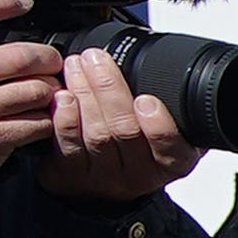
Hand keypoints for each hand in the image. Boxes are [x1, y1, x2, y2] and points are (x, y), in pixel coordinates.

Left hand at [33, 47, 195, 205]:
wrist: (107, 176)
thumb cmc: (142, 139)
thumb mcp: (174, 125)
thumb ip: (174, 105)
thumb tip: (168, 63)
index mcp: (174, 161)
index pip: (171, 148)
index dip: (158, 125)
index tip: (146, 100)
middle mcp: (141, 176)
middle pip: (126, 132)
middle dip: (109, 90)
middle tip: (96, 59)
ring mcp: (106, 179)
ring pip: (96, 135)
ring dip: (84, 95)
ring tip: (77, 66)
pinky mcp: (74, 177)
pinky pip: (68, 148)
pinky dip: (65, 120)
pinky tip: (62, 97)